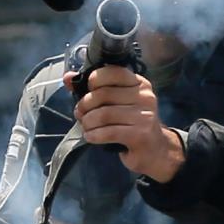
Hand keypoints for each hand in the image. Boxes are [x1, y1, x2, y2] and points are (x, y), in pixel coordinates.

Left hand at [63, 66, 184, 182]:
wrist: (156, 151)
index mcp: (139, 83)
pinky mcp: (140, 135)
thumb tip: (68, 78)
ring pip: (103, 114)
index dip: (94, 80)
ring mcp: (144, 116)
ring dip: (88, 122)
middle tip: (80, 114)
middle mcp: (145, 96)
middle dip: (85, 105)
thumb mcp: (118, 103)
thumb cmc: (132, 123)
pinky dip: (94, 135)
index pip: (113, 72)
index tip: (87, 91)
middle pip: (103, 94)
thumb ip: (94, 89)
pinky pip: (108, 132)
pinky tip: (91, 137)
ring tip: (86, 126)